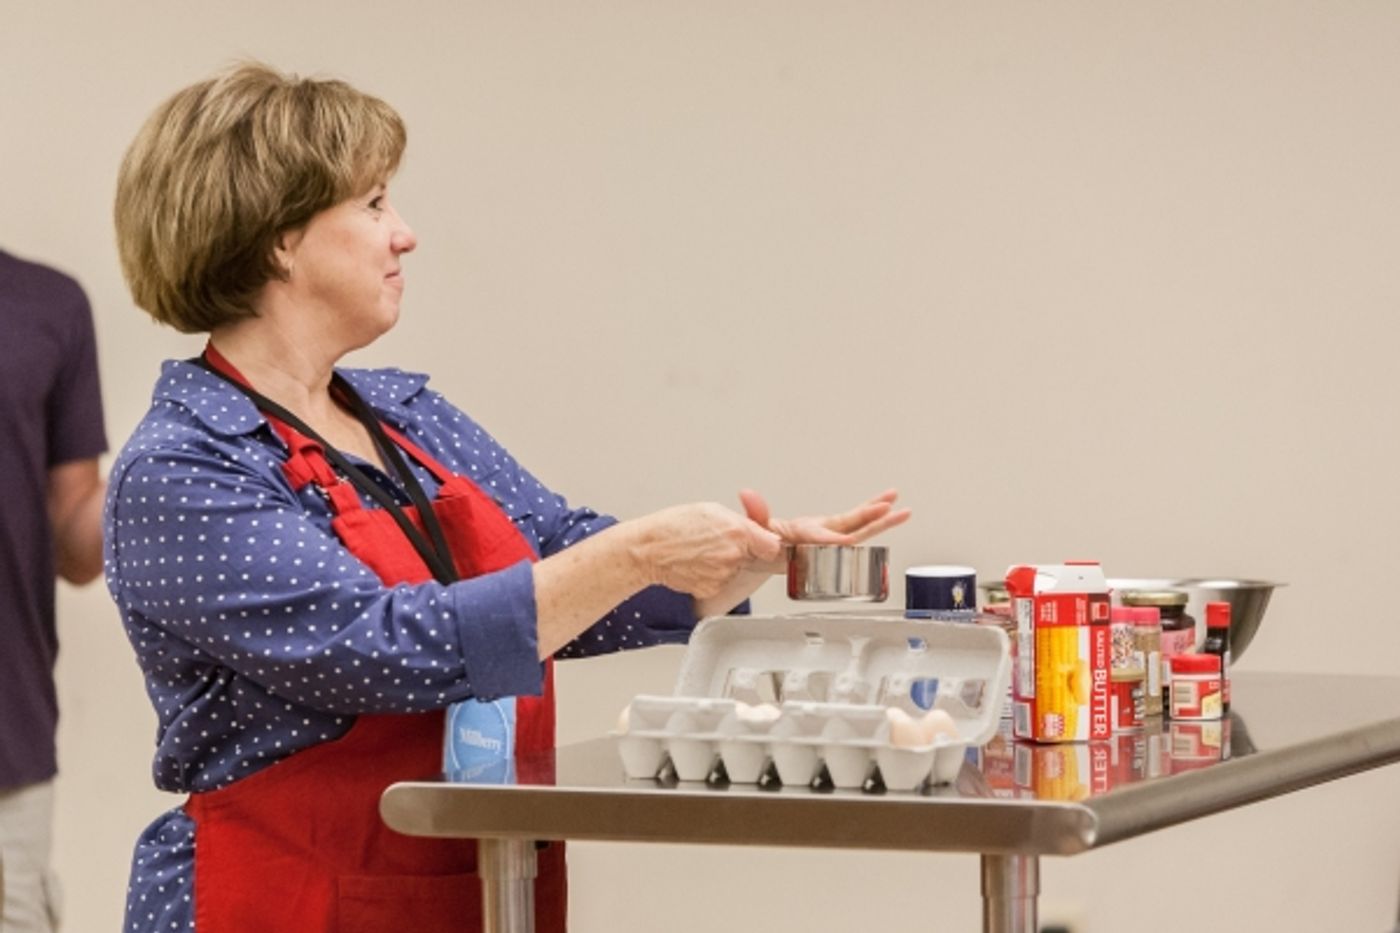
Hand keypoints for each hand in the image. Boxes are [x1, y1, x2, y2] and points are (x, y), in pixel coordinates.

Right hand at [632, 503, 783, 598]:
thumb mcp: (712, 510)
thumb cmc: (674, 526)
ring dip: (727, 562)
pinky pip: (722, 582)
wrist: (648, 550)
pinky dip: (714, 575)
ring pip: (737, 570)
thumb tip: (767, 532)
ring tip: (703, 551)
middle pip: (754, 557)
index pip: (774, 546)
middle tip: (721, 542)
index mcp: (737, 532)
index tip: (762, 543)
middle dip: (744, 550)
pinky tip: (698, 564)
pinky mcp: (712, 590)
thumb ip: (745, 520)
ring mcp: (723, 575)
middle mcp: (733, 556)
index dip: (768, 544)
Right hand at [737, 488, 910, 552]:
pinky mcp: (831, 529)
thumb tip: (745, 493)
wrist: (764, 558)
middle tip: (888, 512)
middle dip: (869, 523)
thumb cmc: (757, 547)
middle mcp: (819, 542)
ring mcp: (828, 536)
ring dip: (881, 519)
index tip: (847, 539)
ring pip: (859, 529)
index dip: (832, 540)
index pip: (817, 541)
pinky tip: (889, 503)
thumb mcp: (751, 530)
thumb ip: (753, 513)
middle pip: (849, 534)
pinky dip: (871, 512)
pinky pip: (856, 521)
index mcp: (799, 543)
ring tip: (902, 509)